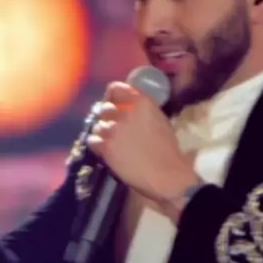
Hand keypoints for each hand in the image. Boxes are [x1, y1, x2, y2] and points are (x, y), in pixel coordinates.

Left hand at [86, 82, 199, 210]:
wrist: (167, 174)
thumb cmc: (169, 150)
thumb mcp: (161, 121)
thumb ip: (144, 111)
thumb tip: (132, 108)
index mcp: (141, 102)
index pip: (115, 88)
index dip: (112, 96)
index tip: (113, 102)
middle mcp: (124, 112)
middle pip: (104, 108)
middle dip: (107, 116)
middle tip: (113, 125)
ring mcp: (113, 129)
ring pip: (97, 125)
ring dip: (103, 132)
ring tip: (111, 141)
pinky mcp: (105, 147)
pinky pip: (92, 140)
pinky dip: (97, 144)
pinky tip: (106, 150)